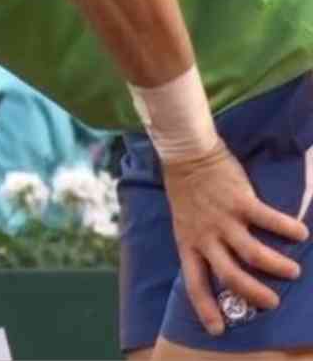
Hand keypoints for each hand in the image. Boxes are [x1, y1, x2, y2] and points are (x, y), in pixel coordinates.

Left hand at [165, 143, 308, 334]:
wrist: (186, 155)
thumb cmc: (188, 191)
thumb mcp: (186, 223)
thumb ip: (203, 243)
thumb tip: (224, 264)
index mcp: (189, 243)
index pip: (195, 282)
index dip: (206, 307)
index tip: (218, 329)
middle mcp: (206, 236)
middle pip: (230, 275)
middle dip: (254, 293)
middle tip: (272, 302)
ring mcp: (223, 219)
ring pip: (253, 253)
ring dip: (276, 266)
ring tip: (292, 272)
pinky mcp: (240, 201)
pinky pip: (268, 219)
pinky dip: (287, 228)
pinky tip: (300, 234)